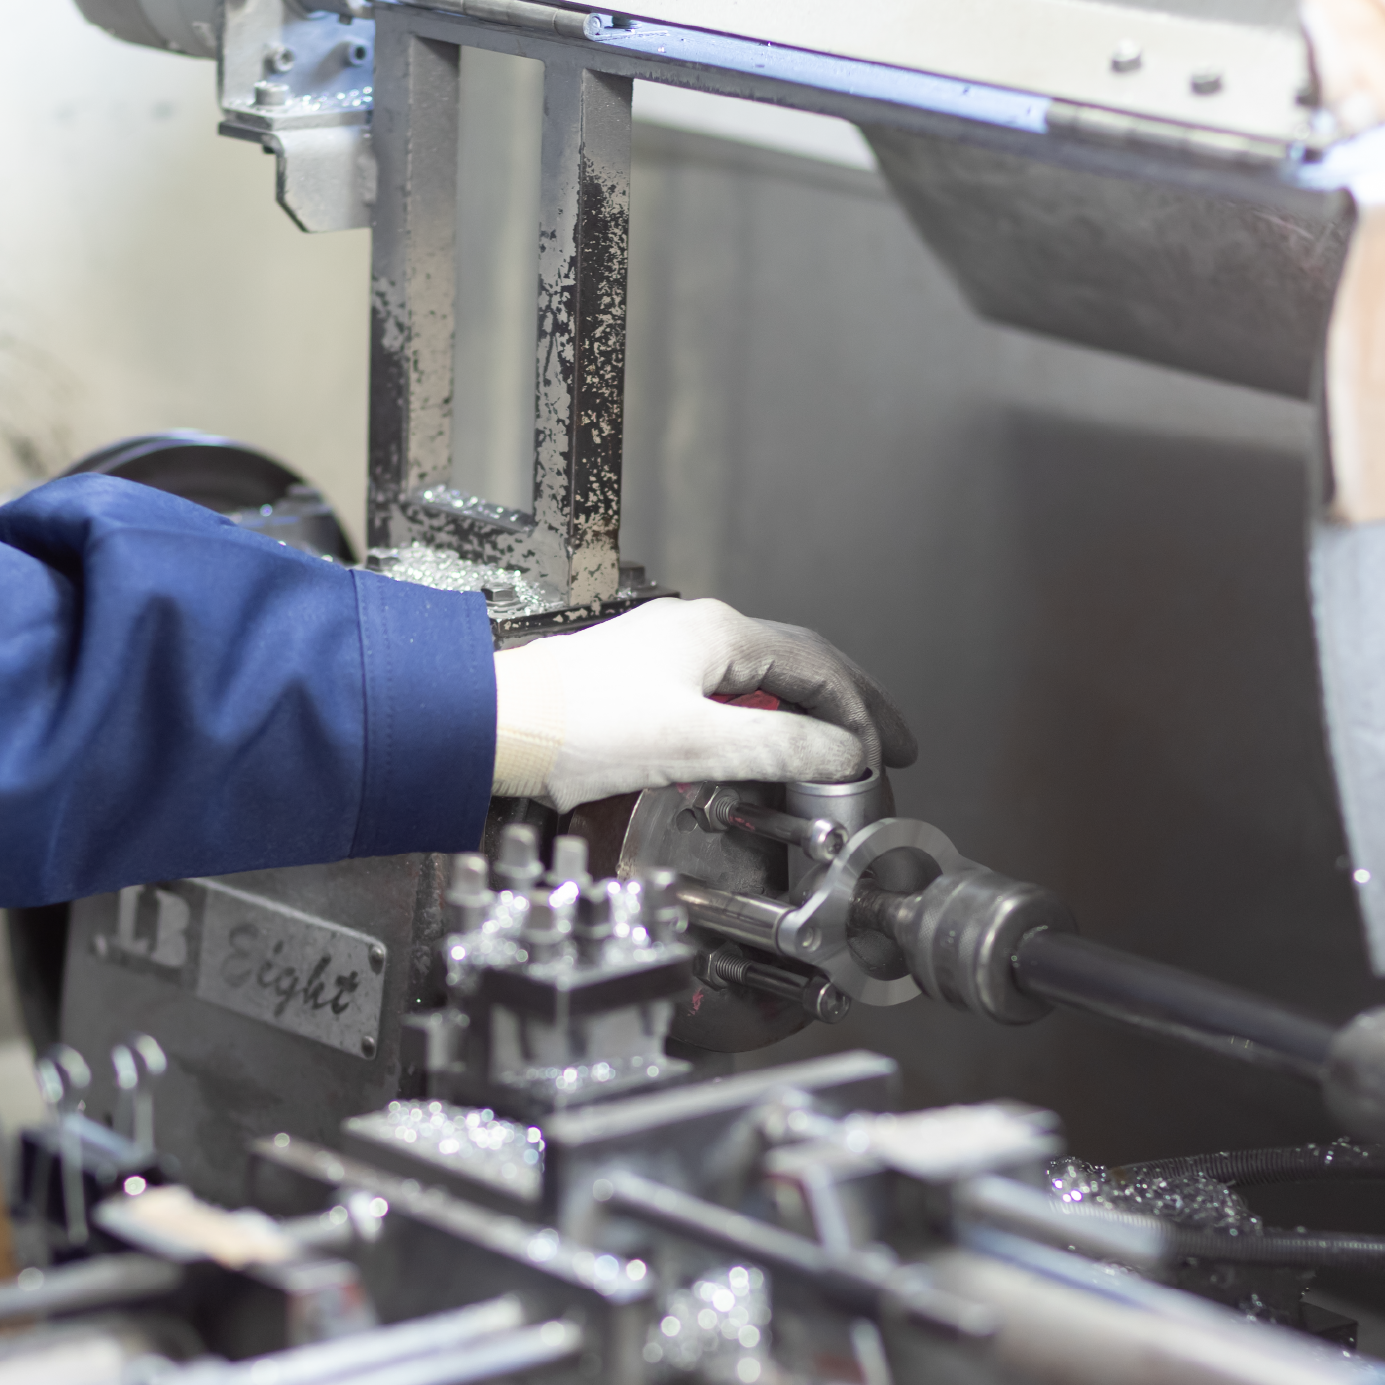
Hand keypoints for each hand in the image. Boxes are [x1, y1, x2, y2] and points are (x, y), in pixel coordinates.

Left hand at [491, 597, 915, 811]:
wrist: (498, 724)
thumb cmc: (577, 728)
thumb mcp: (695, 745)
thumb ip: (778, 749)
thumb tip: (841, 752)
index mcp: (720, 635)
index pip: (818, 669)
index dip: (862, 713)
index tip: (886, 753)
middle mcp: (700, 631)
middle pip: (797, 664)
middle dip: (848, 704)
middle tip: (885, 743)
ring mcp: (671, 651)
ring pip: (762, 676)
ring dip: (806, 712)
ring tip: (837, 749)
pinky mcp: (645, 679)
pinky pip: (728, 691)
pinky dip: (764, 718)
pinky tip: (764, 746)